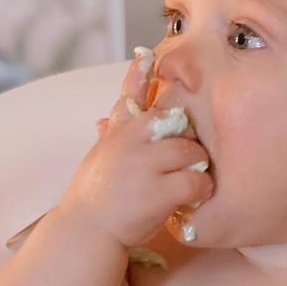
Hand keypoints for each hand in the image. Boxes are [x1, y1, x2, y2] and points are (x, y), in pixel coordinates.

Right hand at [60, 55, 213, 248]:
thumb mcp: (99, 156)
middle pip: (177, 123)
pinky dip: (200, 188)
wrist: (86, 230)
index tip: (147, 55)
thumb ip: (110, 134)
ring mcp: (144, 164)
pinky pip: (196, 180)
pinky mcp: (159, 191)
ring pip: (191, 150)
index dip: (140, 73)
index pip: (130, 93)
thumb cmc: (95, 195)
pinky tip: (194, 196)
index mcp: (118, 130)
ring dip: (197, 166)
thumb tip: (104, 117)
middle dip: (187, 140)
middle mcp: (130, 140)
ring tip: (190, 180)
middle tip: (184, 160)